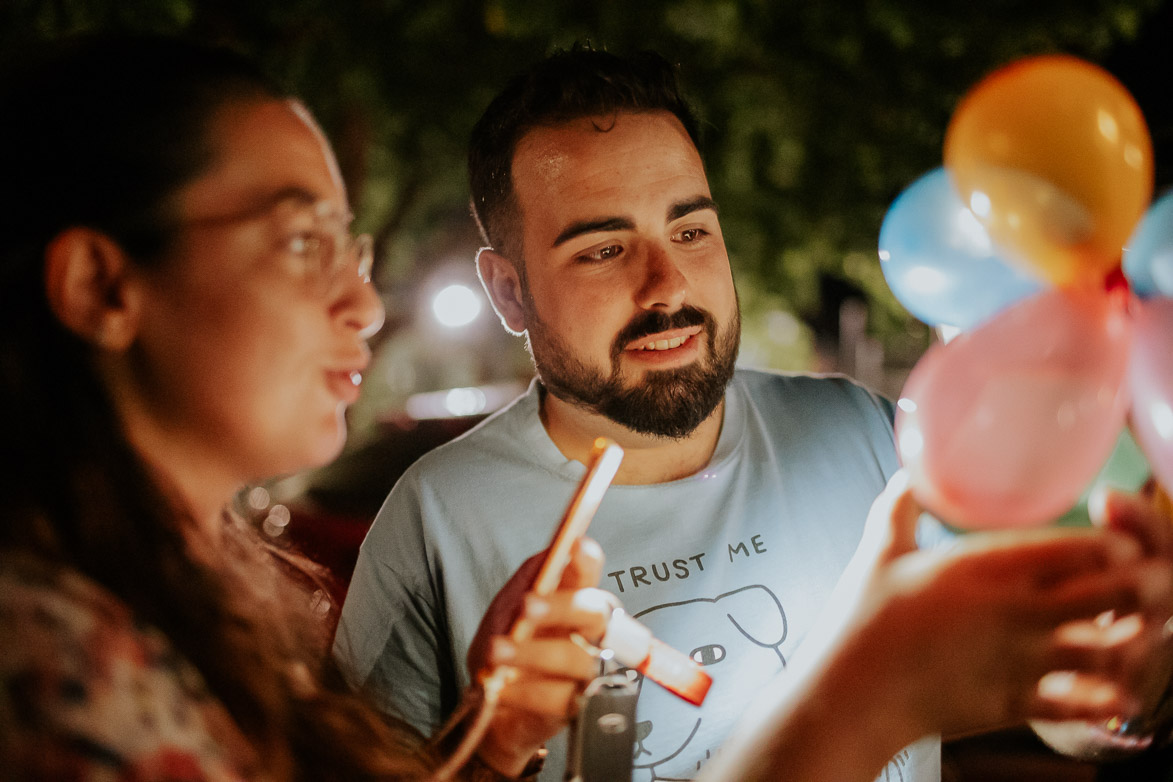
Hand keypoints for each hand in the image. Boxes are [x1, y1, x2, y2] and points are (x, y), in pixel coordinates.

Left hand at [466, 538, 616, 775]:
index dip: (588, 561)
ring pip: (577, 658)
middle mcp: (588, 634)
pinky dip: (527, 690)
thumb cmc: (504, 649)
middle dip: (563, 606)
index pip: (589, 575)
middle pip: (596, 614)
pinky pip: (560, 697)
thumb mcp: (505, 609)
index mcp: (572, 602)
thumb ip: (528, 580)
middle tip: (527, 606)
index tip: (577, 545)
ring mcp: (585, 673)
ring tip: (497, 651)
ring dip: (533, 652)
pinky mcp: (574, 708)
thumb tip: (552, 551)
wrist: (488, 703)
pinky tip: (503, 687)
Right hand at [817, 471, 1172, 742]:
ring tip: (1126, 636)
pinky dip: (1107, 700)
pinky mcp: (1017, 702)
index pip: (1085, 547)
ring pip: (1115, 649)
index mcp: (987, 565)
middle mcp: (1018, 609)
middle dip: (1142, 587)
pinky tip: (1111, 694)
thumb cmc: (862, 620)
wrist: (853, 691)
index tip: (1114, 545)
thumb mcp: (878, 551)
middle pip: (1119, 592)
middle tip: (1139, 585)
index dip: (1115, 545)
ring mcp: (1023, 659)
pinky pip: (1087, 706)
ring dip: (1130, 642)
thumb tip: (905, 476)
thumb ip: (898, 508)